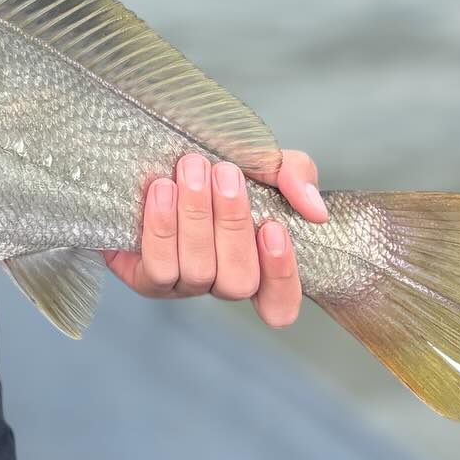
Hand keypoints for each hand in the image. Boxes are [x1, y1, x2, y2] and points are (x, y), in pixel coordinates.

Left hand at [103, 148, 326, 327]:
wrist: (148, 154)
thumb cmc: (212, 164)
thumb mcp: (261, 162)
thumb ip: (295, 176)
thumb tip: (315, 211)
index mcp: (255, 264)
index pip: (279, 304)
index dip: (282, 277)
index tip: (273, 228)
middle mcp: (220, 282)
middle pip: (239, 281)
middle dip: (233, 223)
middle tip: (223, 171)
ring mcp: (183, 285)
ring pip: (199, 272)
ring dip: (196, 218)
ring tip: (191, 170)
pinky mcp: (145, 279)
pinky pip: (159, 269)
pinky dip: (162, 228)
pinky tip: (161, 189)